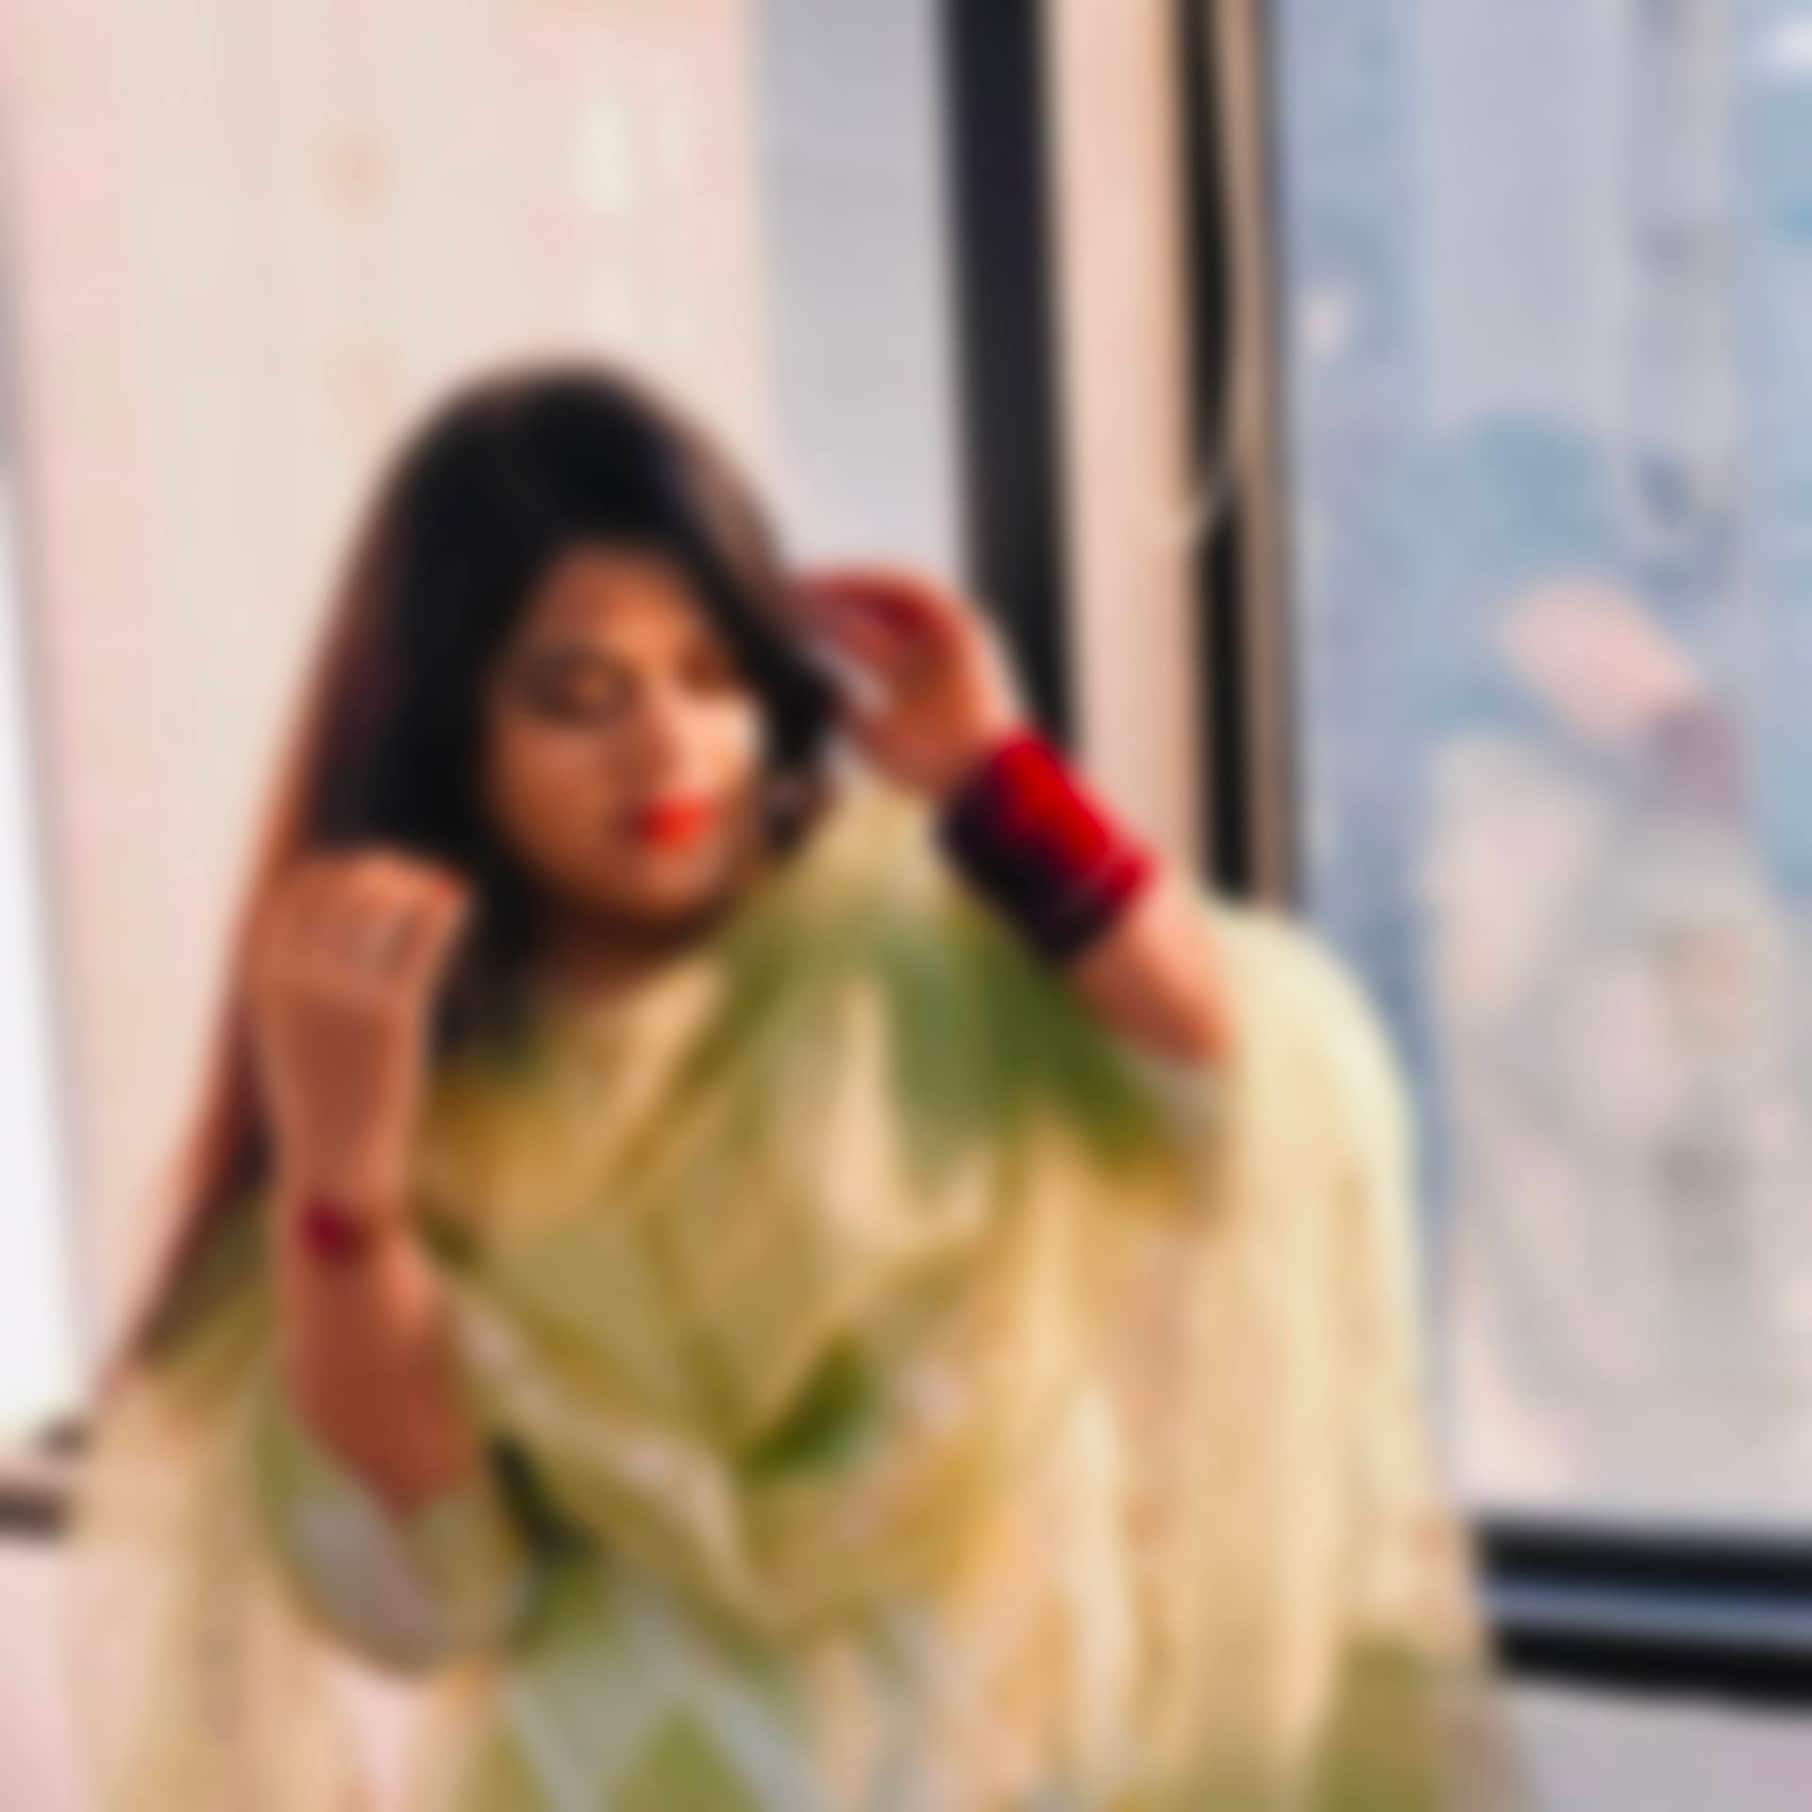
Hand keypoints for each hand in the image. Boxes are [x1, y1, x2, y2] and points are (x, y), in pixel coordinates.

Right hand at [248, 850, 471, 1208]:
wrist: (336, 1163)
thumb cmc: (320, 1096)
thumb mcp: (293, 1031)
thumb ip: (302, 978)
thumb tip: (334, 932)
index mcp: (266, 980)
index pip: (296, 893)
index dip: (335, 871)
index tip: (367, 870)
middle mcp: (298, 980)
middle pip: (342, 890)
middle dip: (380, 872)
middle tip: (413, 879)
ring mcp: (343, 996)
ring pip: (381, 907)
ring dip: (413, 887)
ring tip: (439, 889)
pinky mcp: (389, 1015)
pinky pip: (419, 940)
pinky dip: (441, 909)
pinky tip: (458, 896)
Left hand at [792, 566, 1026, 802]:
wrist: (977, 777)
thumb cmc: (927, 768)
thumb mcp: (870, 736)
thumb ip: (843, 709)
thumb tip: (814, 686)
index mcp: (906, 673)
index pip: (858, 632)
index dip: (820, 621)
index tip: (783, 615)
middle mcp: (927, 646)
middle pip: (873, 606)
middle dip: (833, 595)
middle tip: (787, 588)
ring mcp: (947, 635)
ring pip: (895, 592)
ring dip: (853, 583)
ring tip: (812, 582)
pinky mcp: (965, 626)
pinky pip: (920, 590)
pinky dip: (883, 582)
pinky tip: (848, 581)